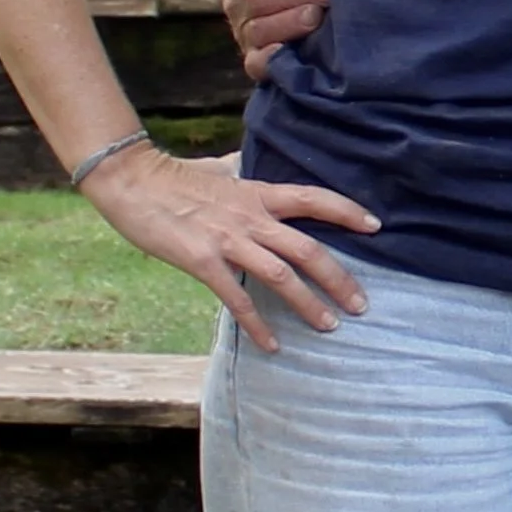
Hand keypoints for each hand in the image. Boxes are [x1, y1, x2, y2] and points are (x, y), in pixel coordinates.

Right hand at [79, 141, 377, 352]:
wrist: (135, 182)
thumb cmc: (177, 176)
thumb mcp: (221, 170)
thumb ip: (240, 173)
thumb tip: (244, 165)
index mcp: (260, 193)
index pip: (315, 199)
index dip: (347, 211)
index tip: (376, 226)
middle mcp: (253, 217)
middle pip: (309, 248)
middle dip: (339, 278)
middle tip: (362, 303)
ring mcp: (230, 241)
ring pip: (282, 276)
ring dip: (308, 304)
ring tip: (329, 325)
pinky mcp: (204, 262)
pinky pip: (237, 299)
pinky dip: (257, 324)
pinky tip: (272, 345)